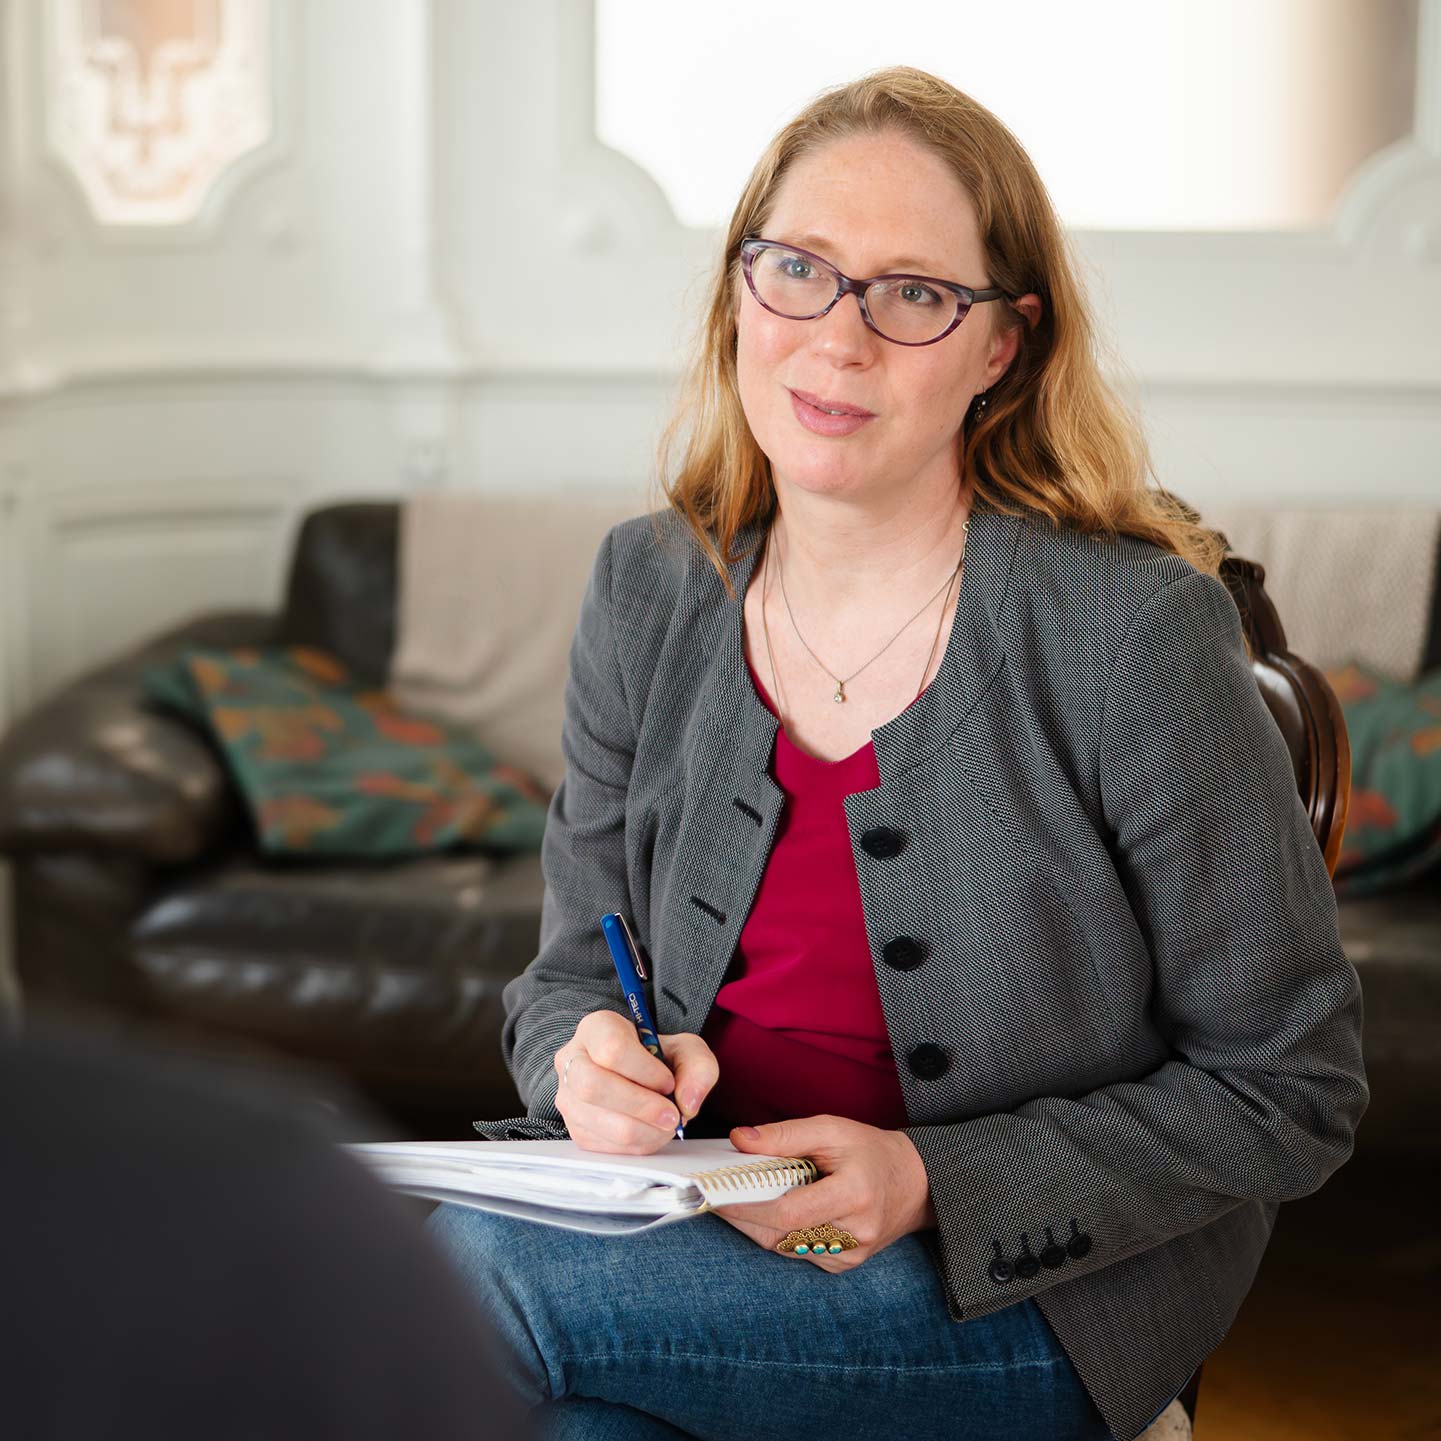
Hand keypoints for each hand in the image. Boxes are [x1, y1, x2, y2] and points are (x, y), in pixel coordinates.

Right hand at [553, 1012, 719, 1154]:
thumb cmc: (658, 1059)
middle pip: (593, 1086)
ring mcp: (568, 1096)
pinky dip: (637, 1144)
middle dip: (641, 1106)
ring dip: (643, 1130)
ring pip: (599, 1121)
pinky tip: (651, 1131)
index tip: (668, 1082)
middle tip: (672, 1115)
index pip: (612, 1048)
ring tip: (666, 1124)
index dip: (645, 1071)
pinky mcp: (575, 1128)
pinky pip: (604, 1144)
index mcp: (597, 1028)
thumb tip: (687, 1103)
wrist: (640, 1076)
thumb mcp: (687, 1050)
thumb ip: (698, 1068)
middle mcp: (572, 1060)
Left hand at [713, 1115, 936, 1270]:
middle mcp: (854, 1233)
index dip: (748, 1206)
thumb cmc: (870, 1151)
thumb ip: (784, 1135)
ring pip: (784, 1247)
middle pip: (780, 1235)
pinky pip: (797, 1251)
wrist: (915, 1184)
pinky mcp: (844, 1264)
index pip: (788, 1212)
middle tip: (713, 1195)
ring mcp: (850, 1255)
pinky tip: (767, 1211)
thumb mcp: (831, 1129)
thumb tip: (739, 1140)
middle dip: (742, 1215)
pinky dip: (776, 1232)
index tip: (718, 1193)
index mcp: (854, 1195)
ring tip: (736, 1198)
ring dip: (755, 1224)